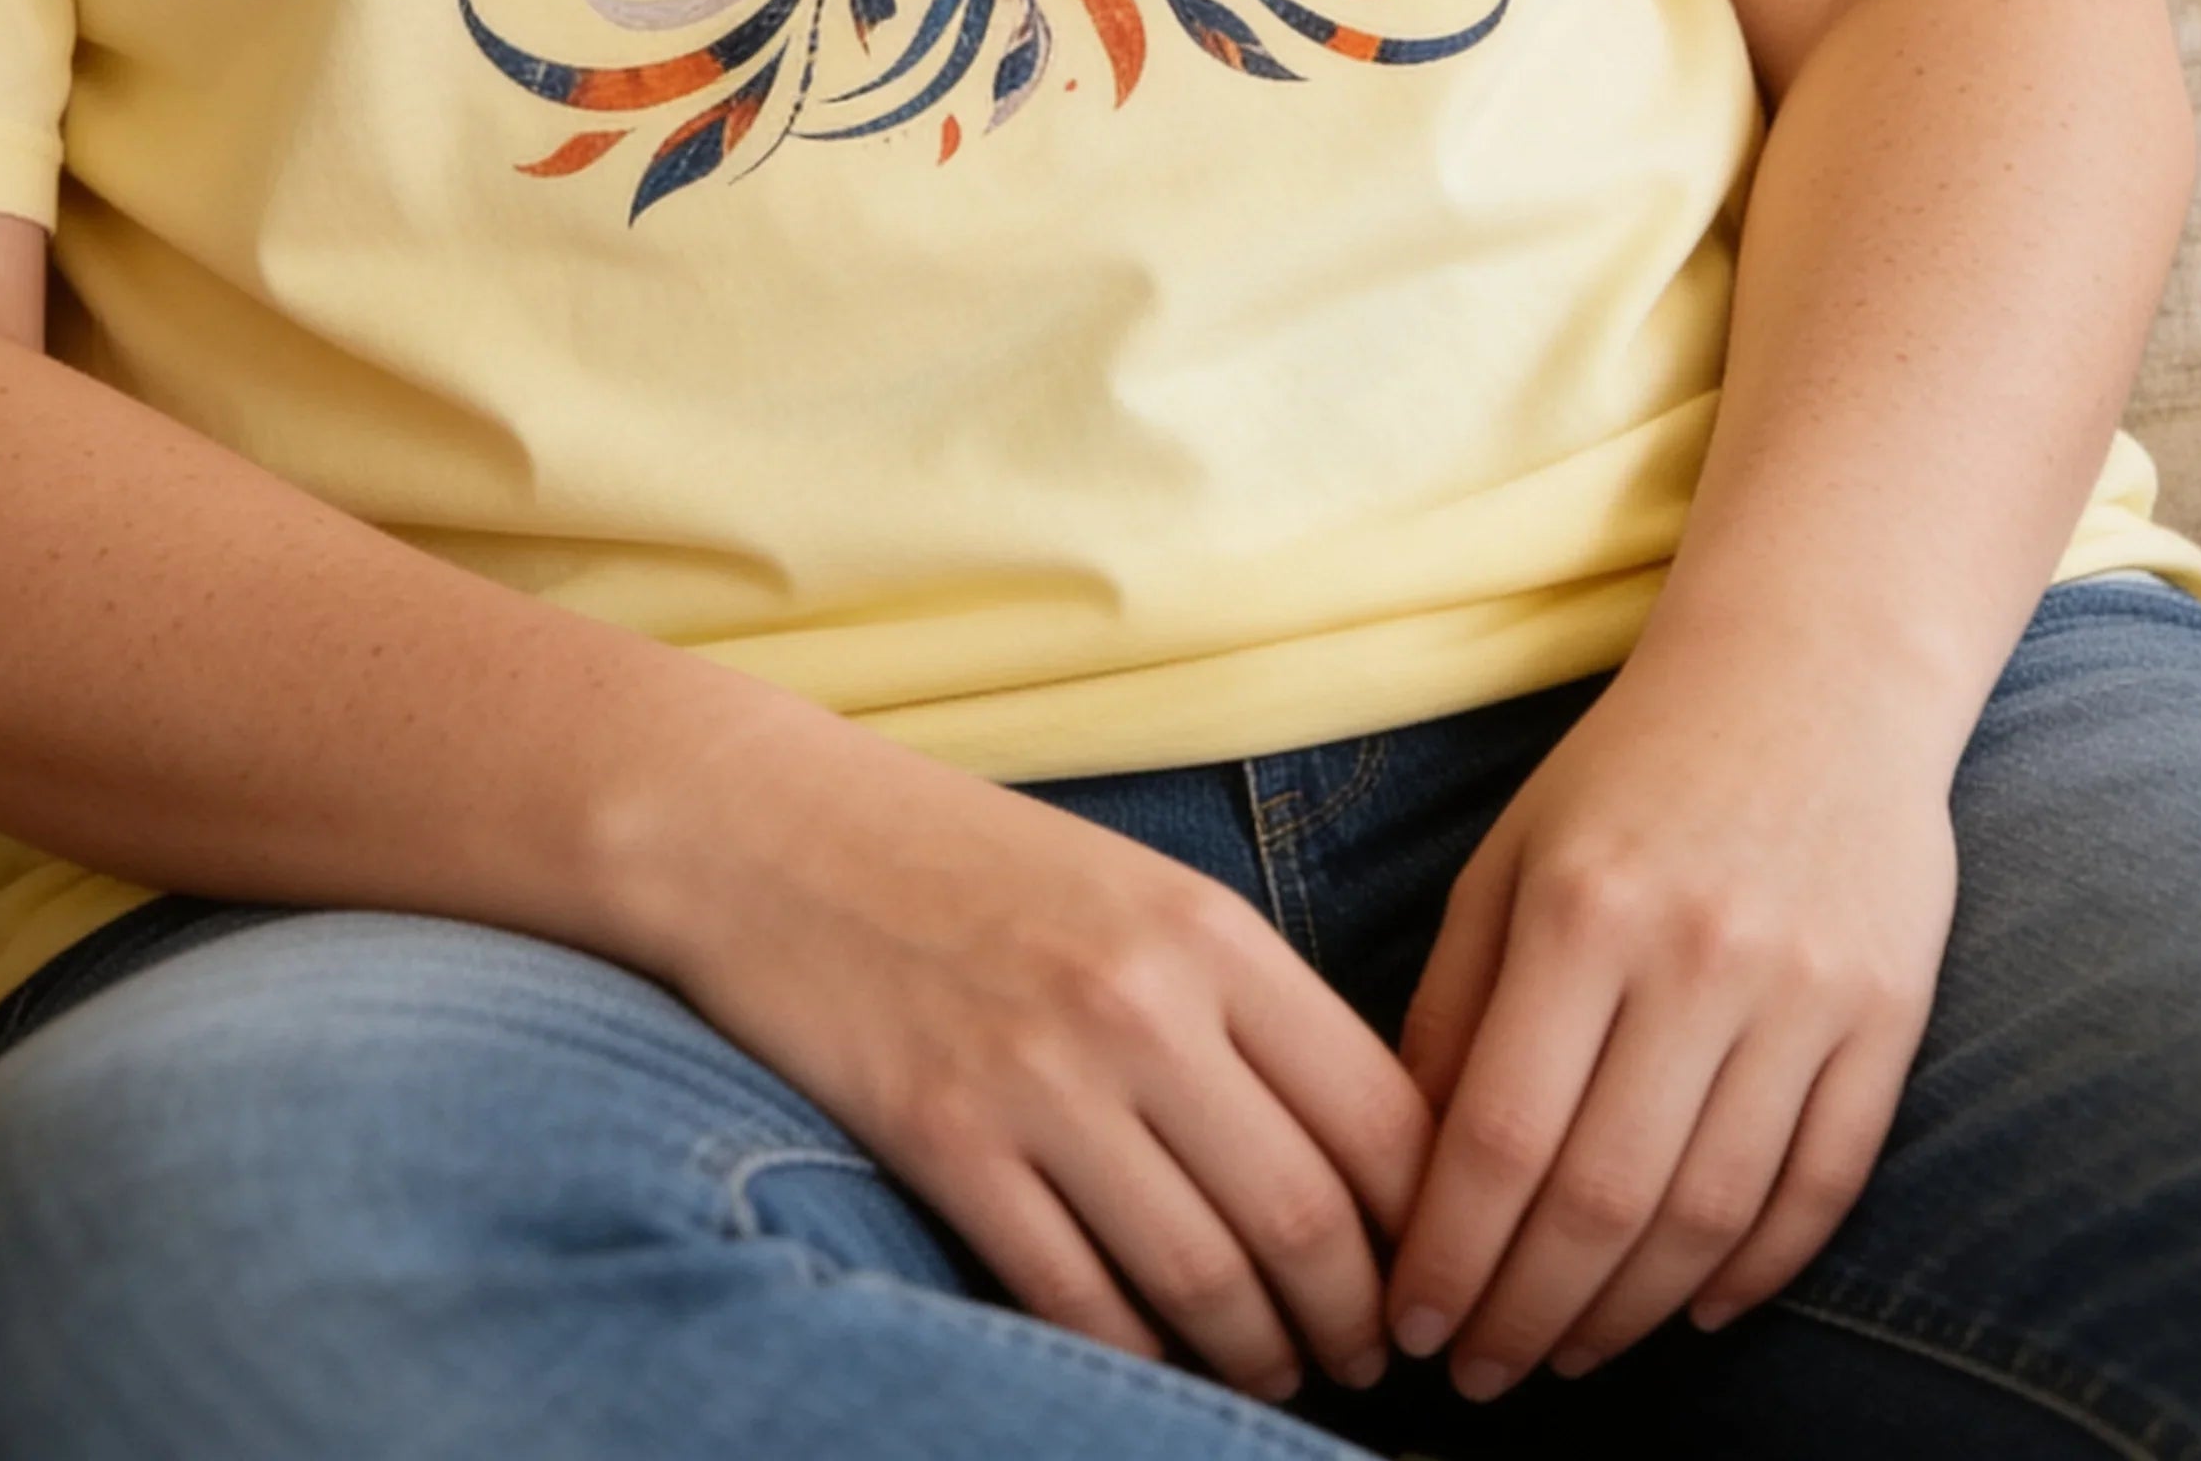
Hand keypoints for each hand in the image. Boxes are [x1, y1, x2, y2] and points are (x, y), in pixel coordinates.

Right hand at [634, 714, 1434, 1408]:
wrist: (770, 827)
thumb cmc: (966, 863)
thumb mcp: (1135, 892)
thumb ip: (1241, 1004)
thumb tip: (1356, 1156)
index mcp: (1209, 932)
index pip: (1380, 1114)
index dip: (1427, 1226)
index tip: (1430, 1276)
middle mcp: (1141, 1004)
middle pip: (1309, 1218)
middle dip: (1355, 1320)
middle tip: (1366, 1360)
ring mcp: (1040, 1077)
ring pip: (1205, 1278)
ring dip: (1257, 1357)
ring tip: (1273, 1374)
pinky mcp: (945, 1141)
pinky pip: (1077, 1298)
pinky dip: (1132, 1355)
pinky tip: (1150, 1356)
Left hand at [1380, 633, 1959, 1400]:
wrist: (1813, 673)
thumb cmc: (1632, 770)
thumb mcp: (1510, 858)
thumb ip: (1453, 1004)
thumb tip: (1400, 1169)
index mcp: (1582, 911)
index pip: (1499, 1134)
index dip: (1449, 1253)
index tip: (1409, 1321)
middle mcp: (1696, 956)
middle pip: (1603, 1197)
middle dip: (1528, 1312)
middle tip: (1481, 1374)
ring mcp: (1804, 992)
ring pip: (1711, 1213)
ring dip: (1632, 1314)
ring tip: (1569, 1354)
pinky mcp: (1890, 1016)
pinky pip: (1822, 1185)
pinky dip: (1758, 1271)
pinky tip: (1696, 1310)